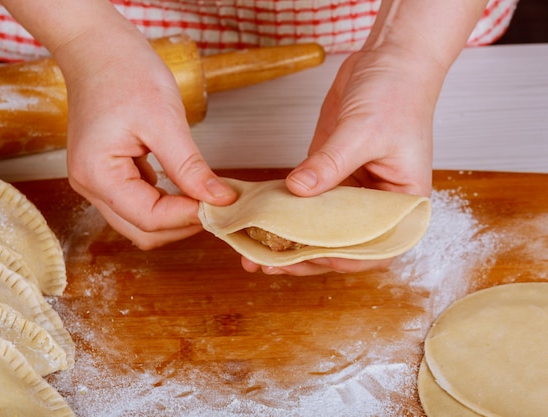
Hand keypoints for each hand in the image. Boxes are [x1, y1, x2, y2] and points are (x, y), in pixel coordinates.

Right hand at [58, 25, 235, 248]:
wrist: (98, 48)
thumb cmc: (124, 72)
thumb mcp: (164, 120)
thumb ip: (189, 167)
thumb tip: (218, 199)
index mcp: (97, 174)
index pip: (148, 218)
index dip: (187, 217)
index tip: (221, 205)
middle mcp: (90, 185)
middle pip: (142, 230)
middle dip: (182, 224)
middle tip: (216, 204)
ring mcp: (96, 182)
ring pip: (140, 222)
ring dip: (174, 217)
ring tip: (205, 196)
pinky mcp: (108, 175)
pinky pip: (138, 204)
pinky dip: (165, 203)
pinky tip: (186, 187)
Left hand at [242, 47, 442, 275]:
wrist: (390, 60)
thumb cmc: (398, 94)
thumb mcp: (363, 131)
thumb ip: (330, 164)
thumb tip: (297, 190)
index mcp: (402, 204)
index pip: (375, 249)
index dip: (342, 261)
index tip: (307, 259)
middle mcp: (377, 204)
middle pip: (341, 244)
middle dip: (305, 257)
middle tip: (269, 262)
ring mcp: (352, 191)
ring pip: (319, 227)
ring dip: (289, 241)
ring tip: (255, 252)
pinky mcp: (330, 174)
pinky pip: (306, 202)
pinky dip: (285, 213)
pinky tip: (260, 221)